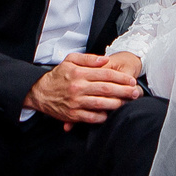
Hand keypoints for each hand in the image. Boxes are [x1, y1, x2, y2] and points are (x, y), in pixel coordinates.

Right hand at [25, 52, 141, 124]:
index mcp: (79, 73)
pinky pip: (92, 117)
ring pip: (101, 104)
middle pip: (107, 89)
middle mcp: (78, 88)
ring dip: (117, 104)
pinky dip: (102, 116)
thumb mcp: (70, 60)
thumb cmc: (57, 76)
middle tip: (135, 92)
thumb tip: (105, 60)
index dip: (121, 77)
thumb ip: (89, 59)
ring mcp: (76, 102)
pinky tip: (109, 113)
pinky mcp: (73, 115)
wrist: (40, 92)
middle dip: (124, 91)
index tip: (131, 80)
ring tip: (126, 103)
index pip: (106, 74)